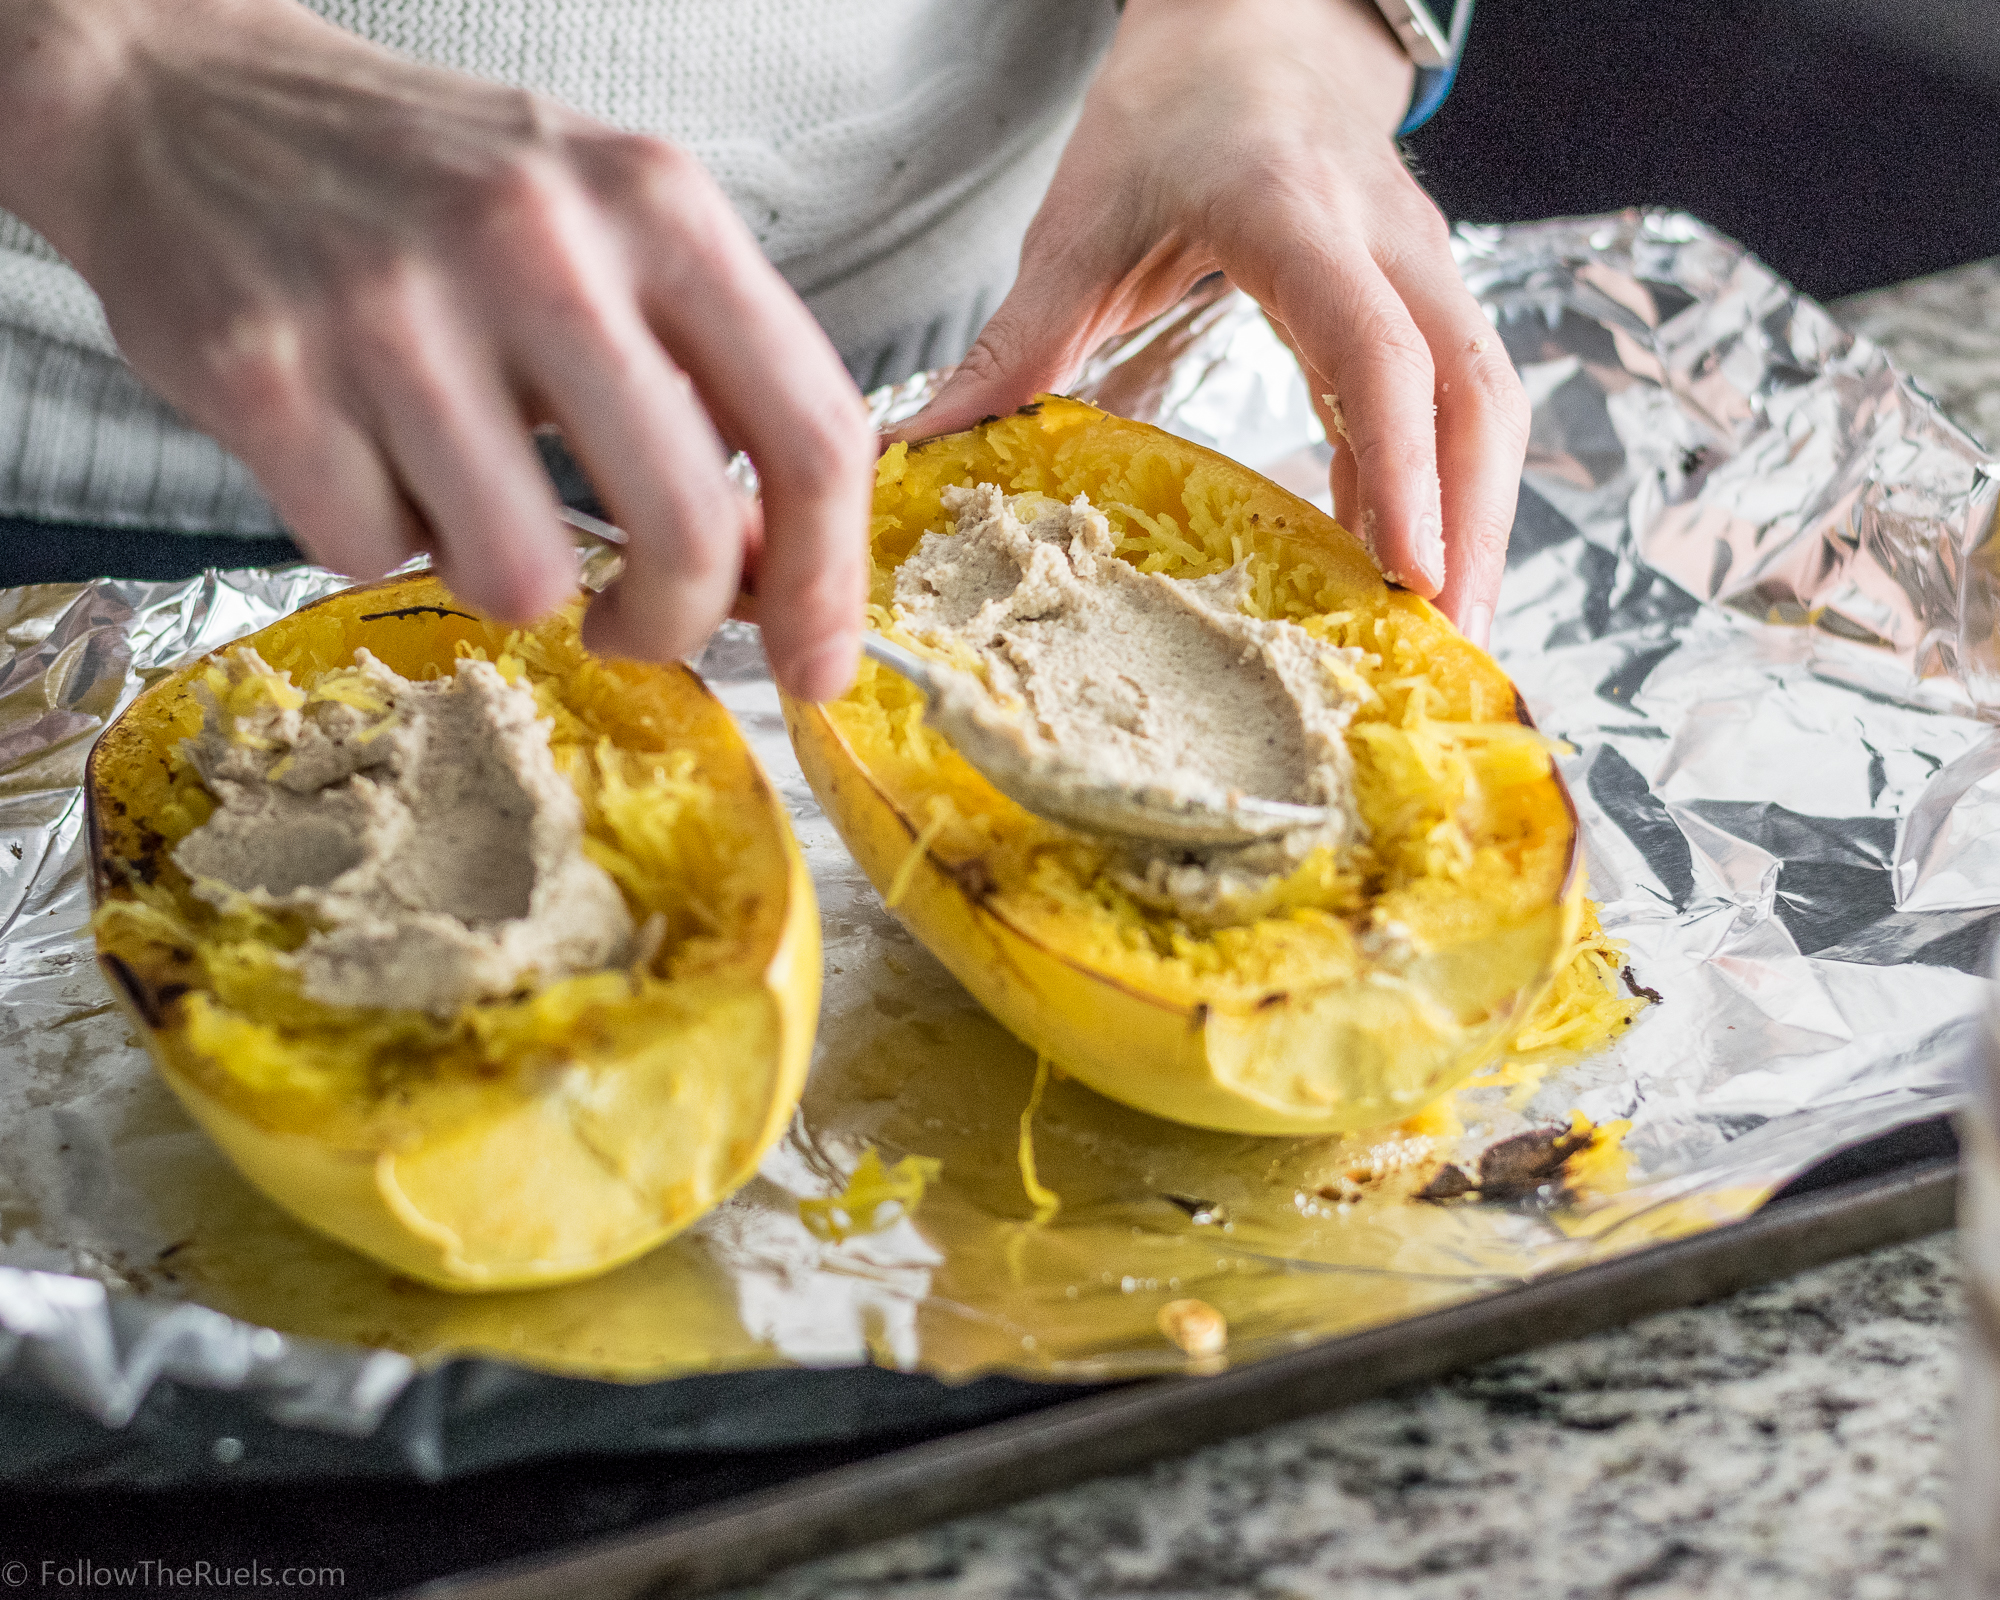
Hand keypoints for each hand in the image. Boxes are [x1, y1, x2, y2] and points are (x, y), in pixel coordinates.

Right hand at [0, 0, 873, 696]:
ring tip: (463, 491)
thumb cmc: (426, 188)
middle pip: (688, 534)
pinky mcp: (266, 375)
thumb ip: (706, 379)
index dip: (829, 581)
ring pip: (524, 579)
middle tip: (634, 623)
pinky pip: (373, 557)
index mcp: (655, 204)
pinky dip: (376, 536)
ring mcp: (395, 311)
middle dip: (673, 623)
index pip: (810, 428)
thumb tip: (777, 566)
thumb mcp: (604, 229)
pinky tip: (356, 446)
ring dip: (502, 576)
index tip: (816, 665)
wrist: (179, 98)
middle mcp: (538, 244)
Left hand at [901, 0, 1527, 645]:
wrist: (1253, 26)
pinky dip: (1441, 487)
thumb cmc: (1168, 114)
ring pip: (1484, 398)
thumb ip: (1018, 341)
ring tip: (1446, 633)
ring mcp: (1420, 265)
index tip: (1407, 570)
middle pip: (1468, 389)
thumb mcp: (1080, 221)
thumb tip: (920, 447)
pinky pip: (1455, 399)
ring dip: (1478, 518)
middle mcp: (1382, 240)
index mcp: (1292, 215)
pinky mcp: (1424, 294)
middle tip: (1449, 644)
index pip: (1373, 347)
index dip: (1398, 465)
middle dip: (1473, 524)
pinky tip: (1402, 566)